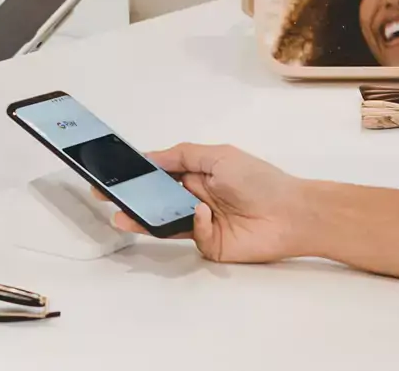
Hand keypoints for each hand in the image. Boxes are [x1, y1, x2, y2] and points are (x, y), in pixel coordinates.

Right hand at [97, 143, 309, 263]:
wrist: (292, 214)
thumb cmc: (258, 179)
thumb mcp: (218, 155)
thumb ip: (181, 155)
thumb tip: (149, 156)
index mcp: (196, 175)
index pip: (159, 174)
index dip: (137, 174)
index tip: (112, 173)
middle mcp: (194, 198)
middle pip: (156, 199)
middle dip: (131, 198)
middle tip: (106, 196)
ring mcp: (200, 223)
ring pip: (164, 221)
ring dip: (142, 218)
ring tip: (121, 216)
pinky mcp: (208, 244)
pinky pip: (189, 234)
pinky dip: (193, 223)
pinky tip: (203, 213)